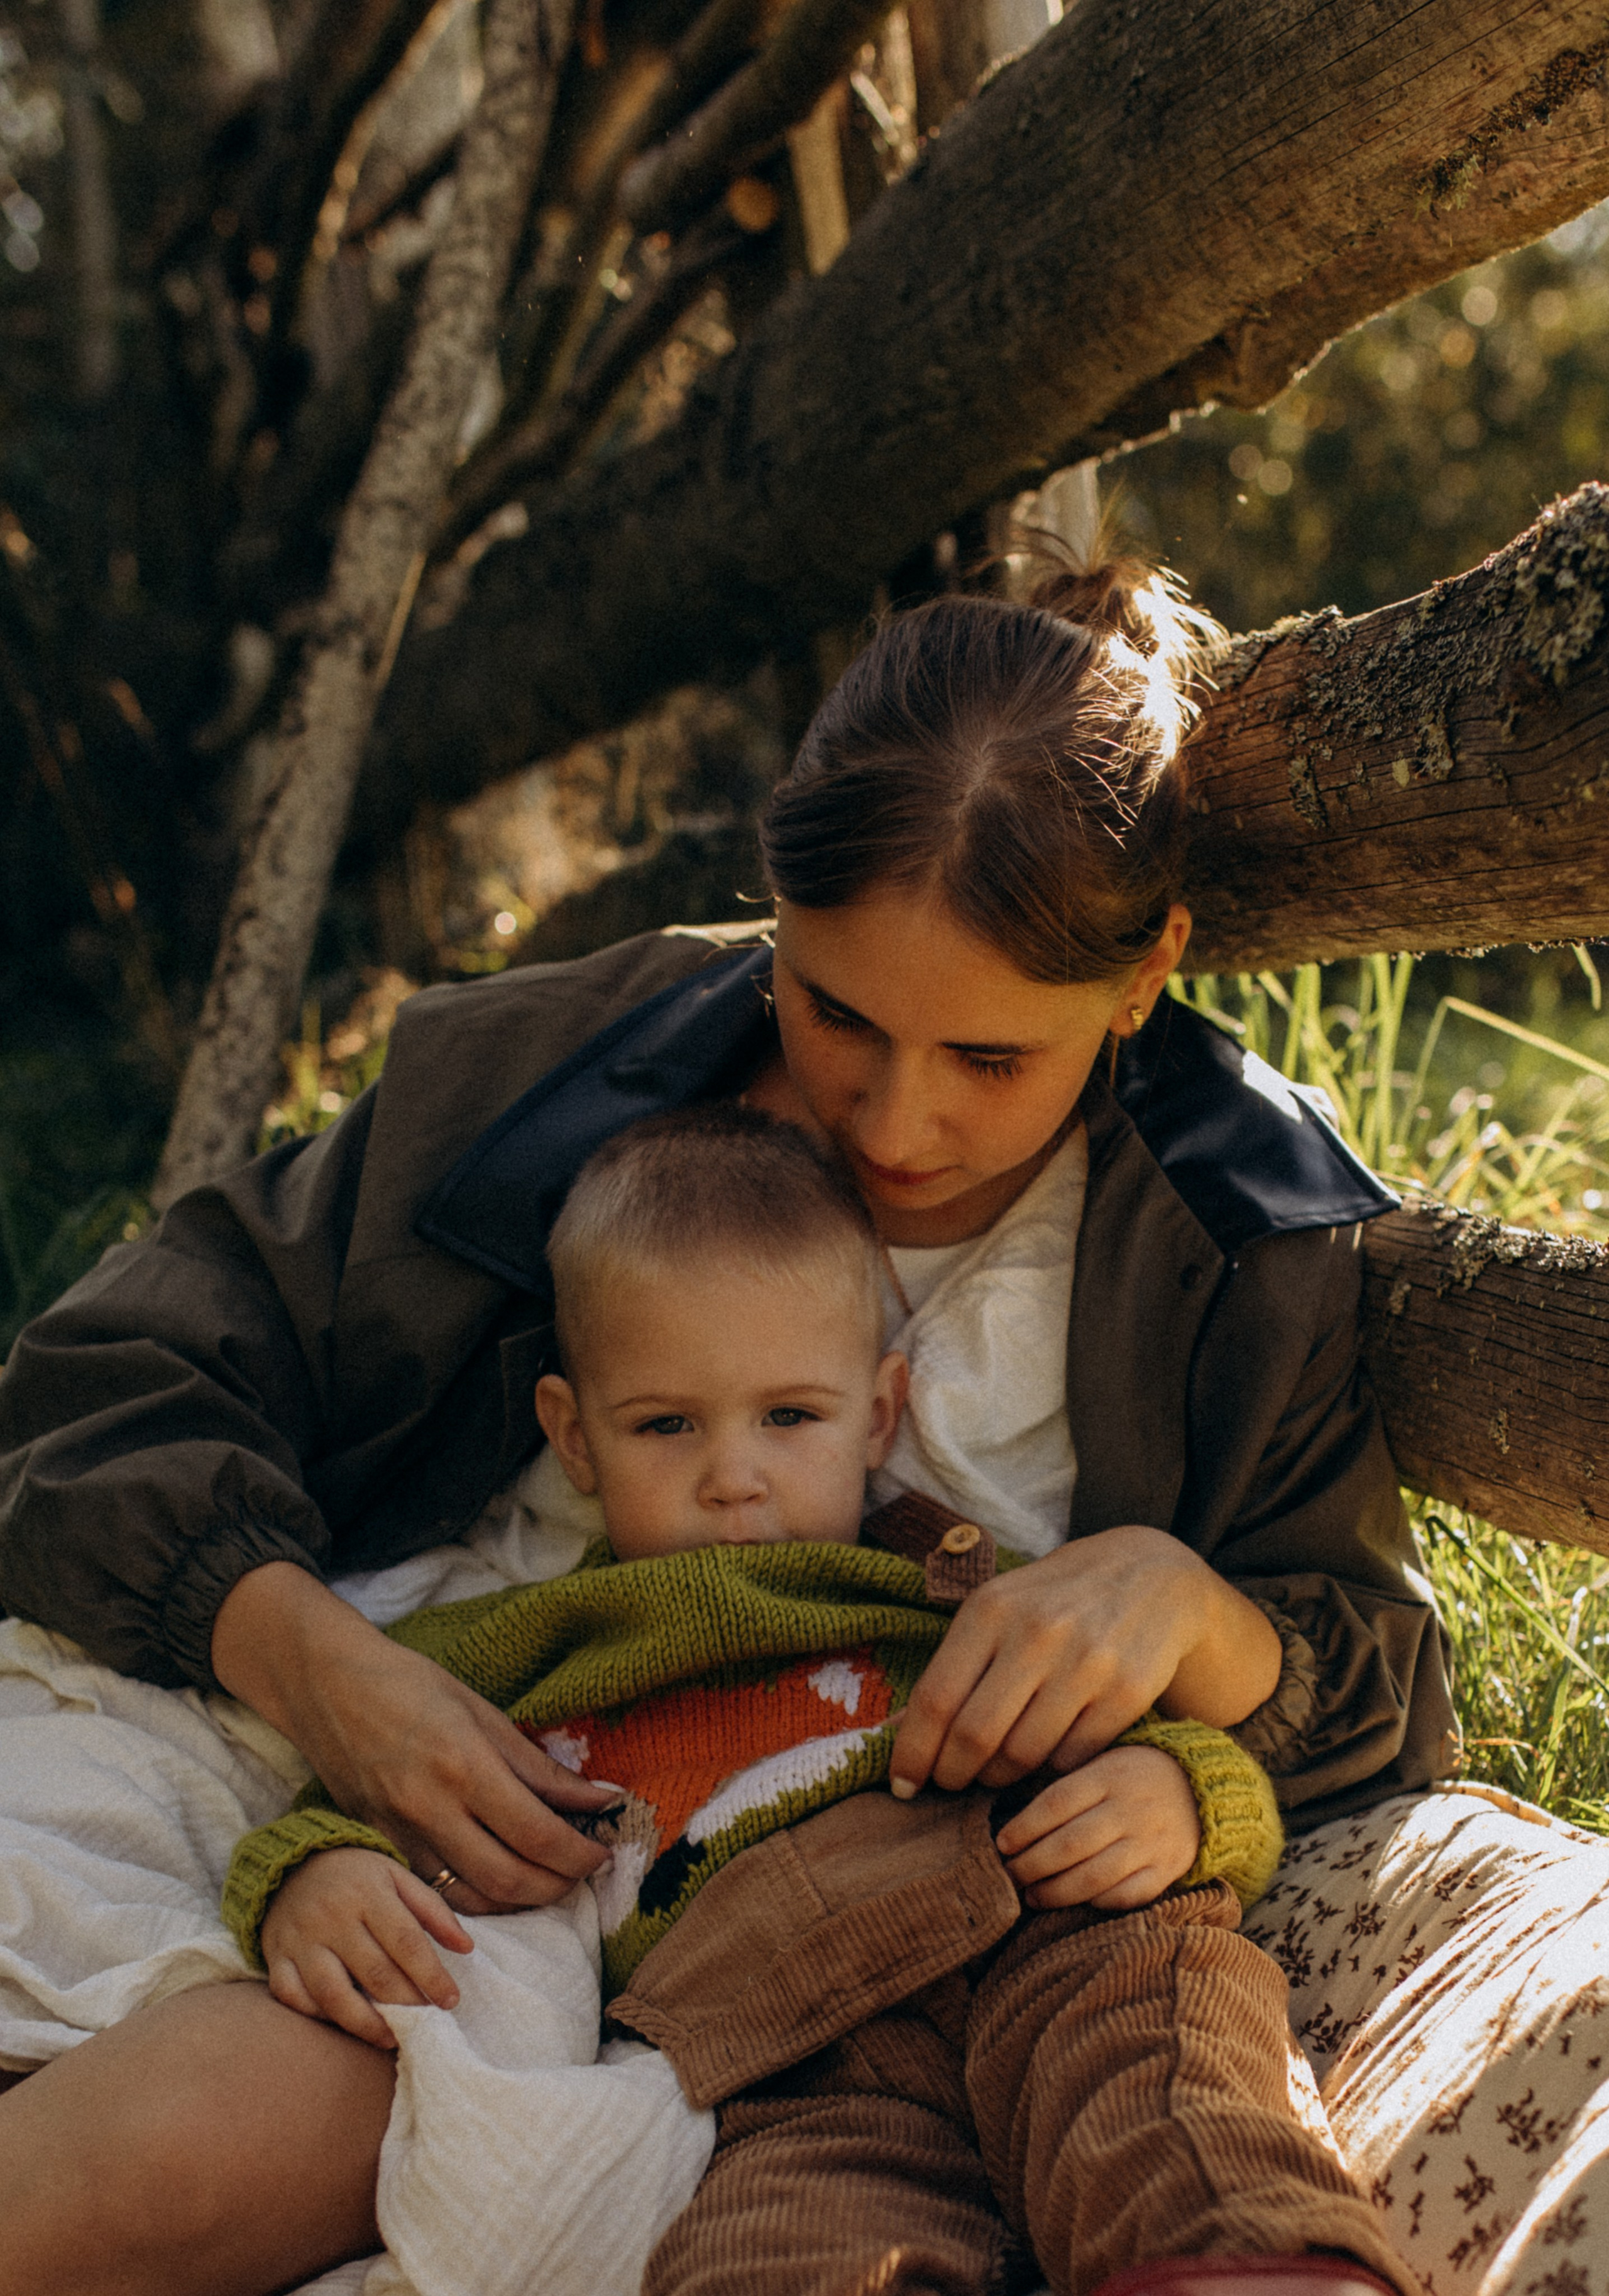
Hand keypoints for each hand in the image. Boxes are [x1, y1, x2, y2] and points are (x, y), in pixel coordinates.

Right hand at [213, 1563, 614, 1907]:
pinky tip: (502, 1885)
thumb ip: (541, 1767)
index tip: (603, 1852)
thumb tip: (600, 1799)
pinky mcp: (381, 1847)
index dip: (579, 1853)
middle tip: (584, 1873)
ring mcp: (401, 1835)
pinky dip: (478, 1900)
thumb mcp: (484, 1712)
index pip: (538, 1834)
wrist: (326, 1687)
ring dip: (522, 1901)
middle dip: (559, 1885)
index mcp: (464, 1765)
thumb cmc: (410, 1685)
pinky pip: (437, 1893)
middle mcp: (431, 1809)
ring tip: (550, 1882)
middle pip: (510, 1878)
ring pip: (474, 1898)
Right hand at [263, 1846, 473, 2048]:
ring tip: (391, 2036)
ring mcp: (300, 1940)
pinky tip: (344, 2023)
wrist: (292, 1863)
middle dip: (406, 2003)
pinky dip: (317, 2015)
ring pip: (332, 1994)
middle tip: (427, 2022)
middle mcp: (332, 1917)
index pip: (406, 1941)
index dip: (431, 1975)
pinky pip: (293, 1997)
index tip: (451, 2000)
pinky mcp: (276, 1957)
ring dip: (364, 2023)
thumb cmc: (356, 1876)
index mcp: (367, 1892)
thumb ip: (433, 1910)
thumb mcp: (397, 1876)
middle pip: (374, 1972)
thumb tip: (467, 1948)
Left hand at [889, 1526, 1279, 1795]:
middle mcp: (1038, 1633)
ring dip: (999, 1776)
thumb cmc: (1054, 1600)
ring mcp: (1087, 1662)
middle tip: (951, 1783)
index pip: (936, 1698)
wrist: (1149, 1575)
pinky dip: (1049, 1769)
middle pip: (975, 1735)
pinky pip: (1071, 1757)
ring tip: (995, 1769)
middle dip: (953, 1773)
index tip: (901, 1785)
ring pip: (1023, 1754)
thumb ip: (952, 1665)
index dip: (912, 1752)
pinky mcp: (1128, 1691)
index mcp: (992, 1609)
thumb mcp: (997, 1609)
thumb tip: (899, 1732)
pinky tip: (1044, 1754)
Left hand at [994, 1744, 1200, 1909]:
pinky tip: (1074, 1902)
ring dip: (1056, 1891)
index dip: (1024, 1827)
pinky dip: (1096, 1902)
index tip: (1001, 1843)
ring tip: (1032, 1896)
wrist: (1198, 1790)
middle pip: (1071, 1844)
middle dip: (1032, 1864)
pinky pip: (1126, 1895)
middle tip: (1009, 1874)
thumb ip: (1066, 1788)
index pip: (1056, 1803)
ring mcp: (1151, 1842)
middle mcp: (1131, 1809)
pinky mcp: (1167, 1871)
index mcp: (1109, 1775)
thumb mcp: (1102, 1764)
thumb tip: (1014, 1825)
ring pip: (1094, 1876)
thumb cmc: (1131, 1777)